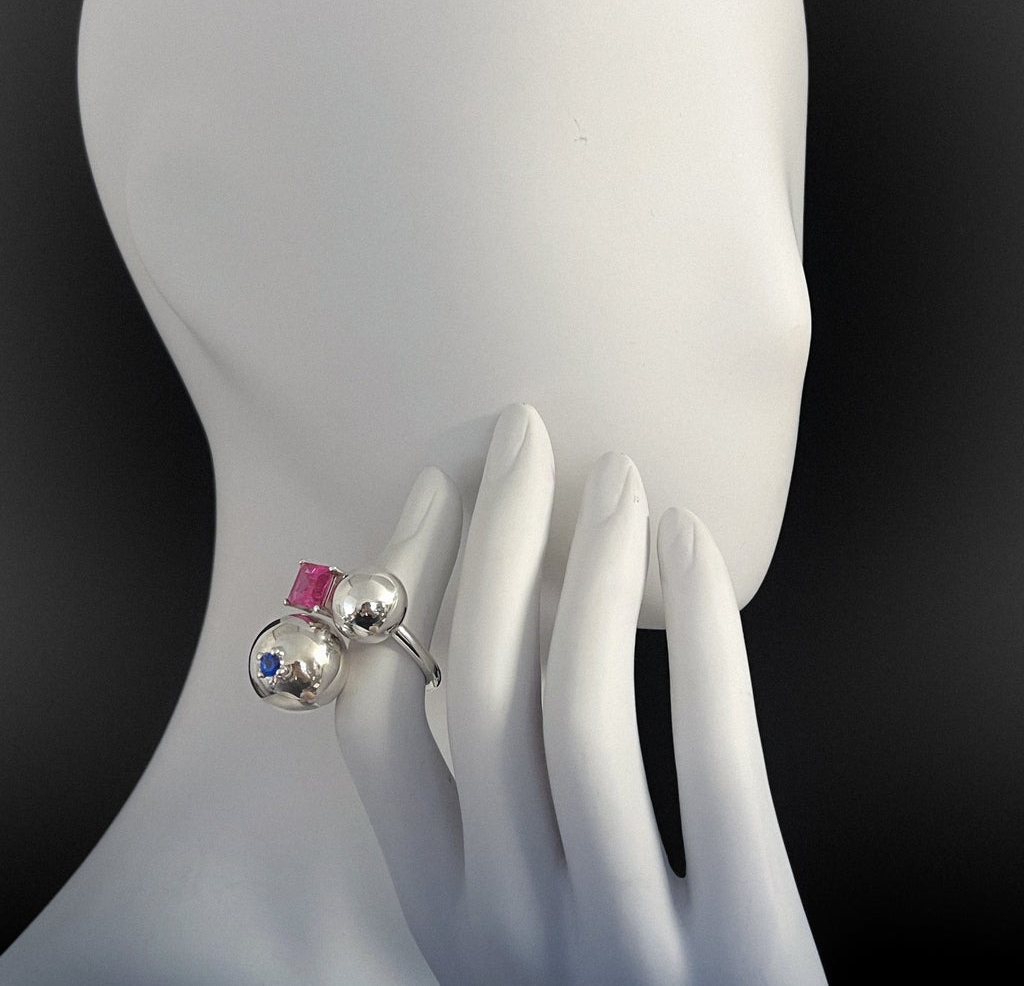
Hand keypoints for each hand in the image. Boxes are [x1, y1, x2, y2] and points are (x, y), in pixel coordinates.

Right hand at [334, 404, 826, 984]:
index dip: (397, 586)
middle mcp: (509, 927)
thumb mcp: (520, 927)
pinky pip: (715, 757)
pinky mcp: (747, 949)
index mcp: (442, 915)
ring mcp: (621, 946)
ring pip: (577, 703)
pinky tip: (696, 549)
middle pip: (476, 683)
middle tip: (525, 434)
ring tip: (622, 477)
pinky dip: (703, 631)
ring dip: (592, 562)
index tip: (438, 489)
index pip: (373, 723)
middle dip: (495, 533)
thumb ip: (493, 810)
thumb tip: (503, 608)